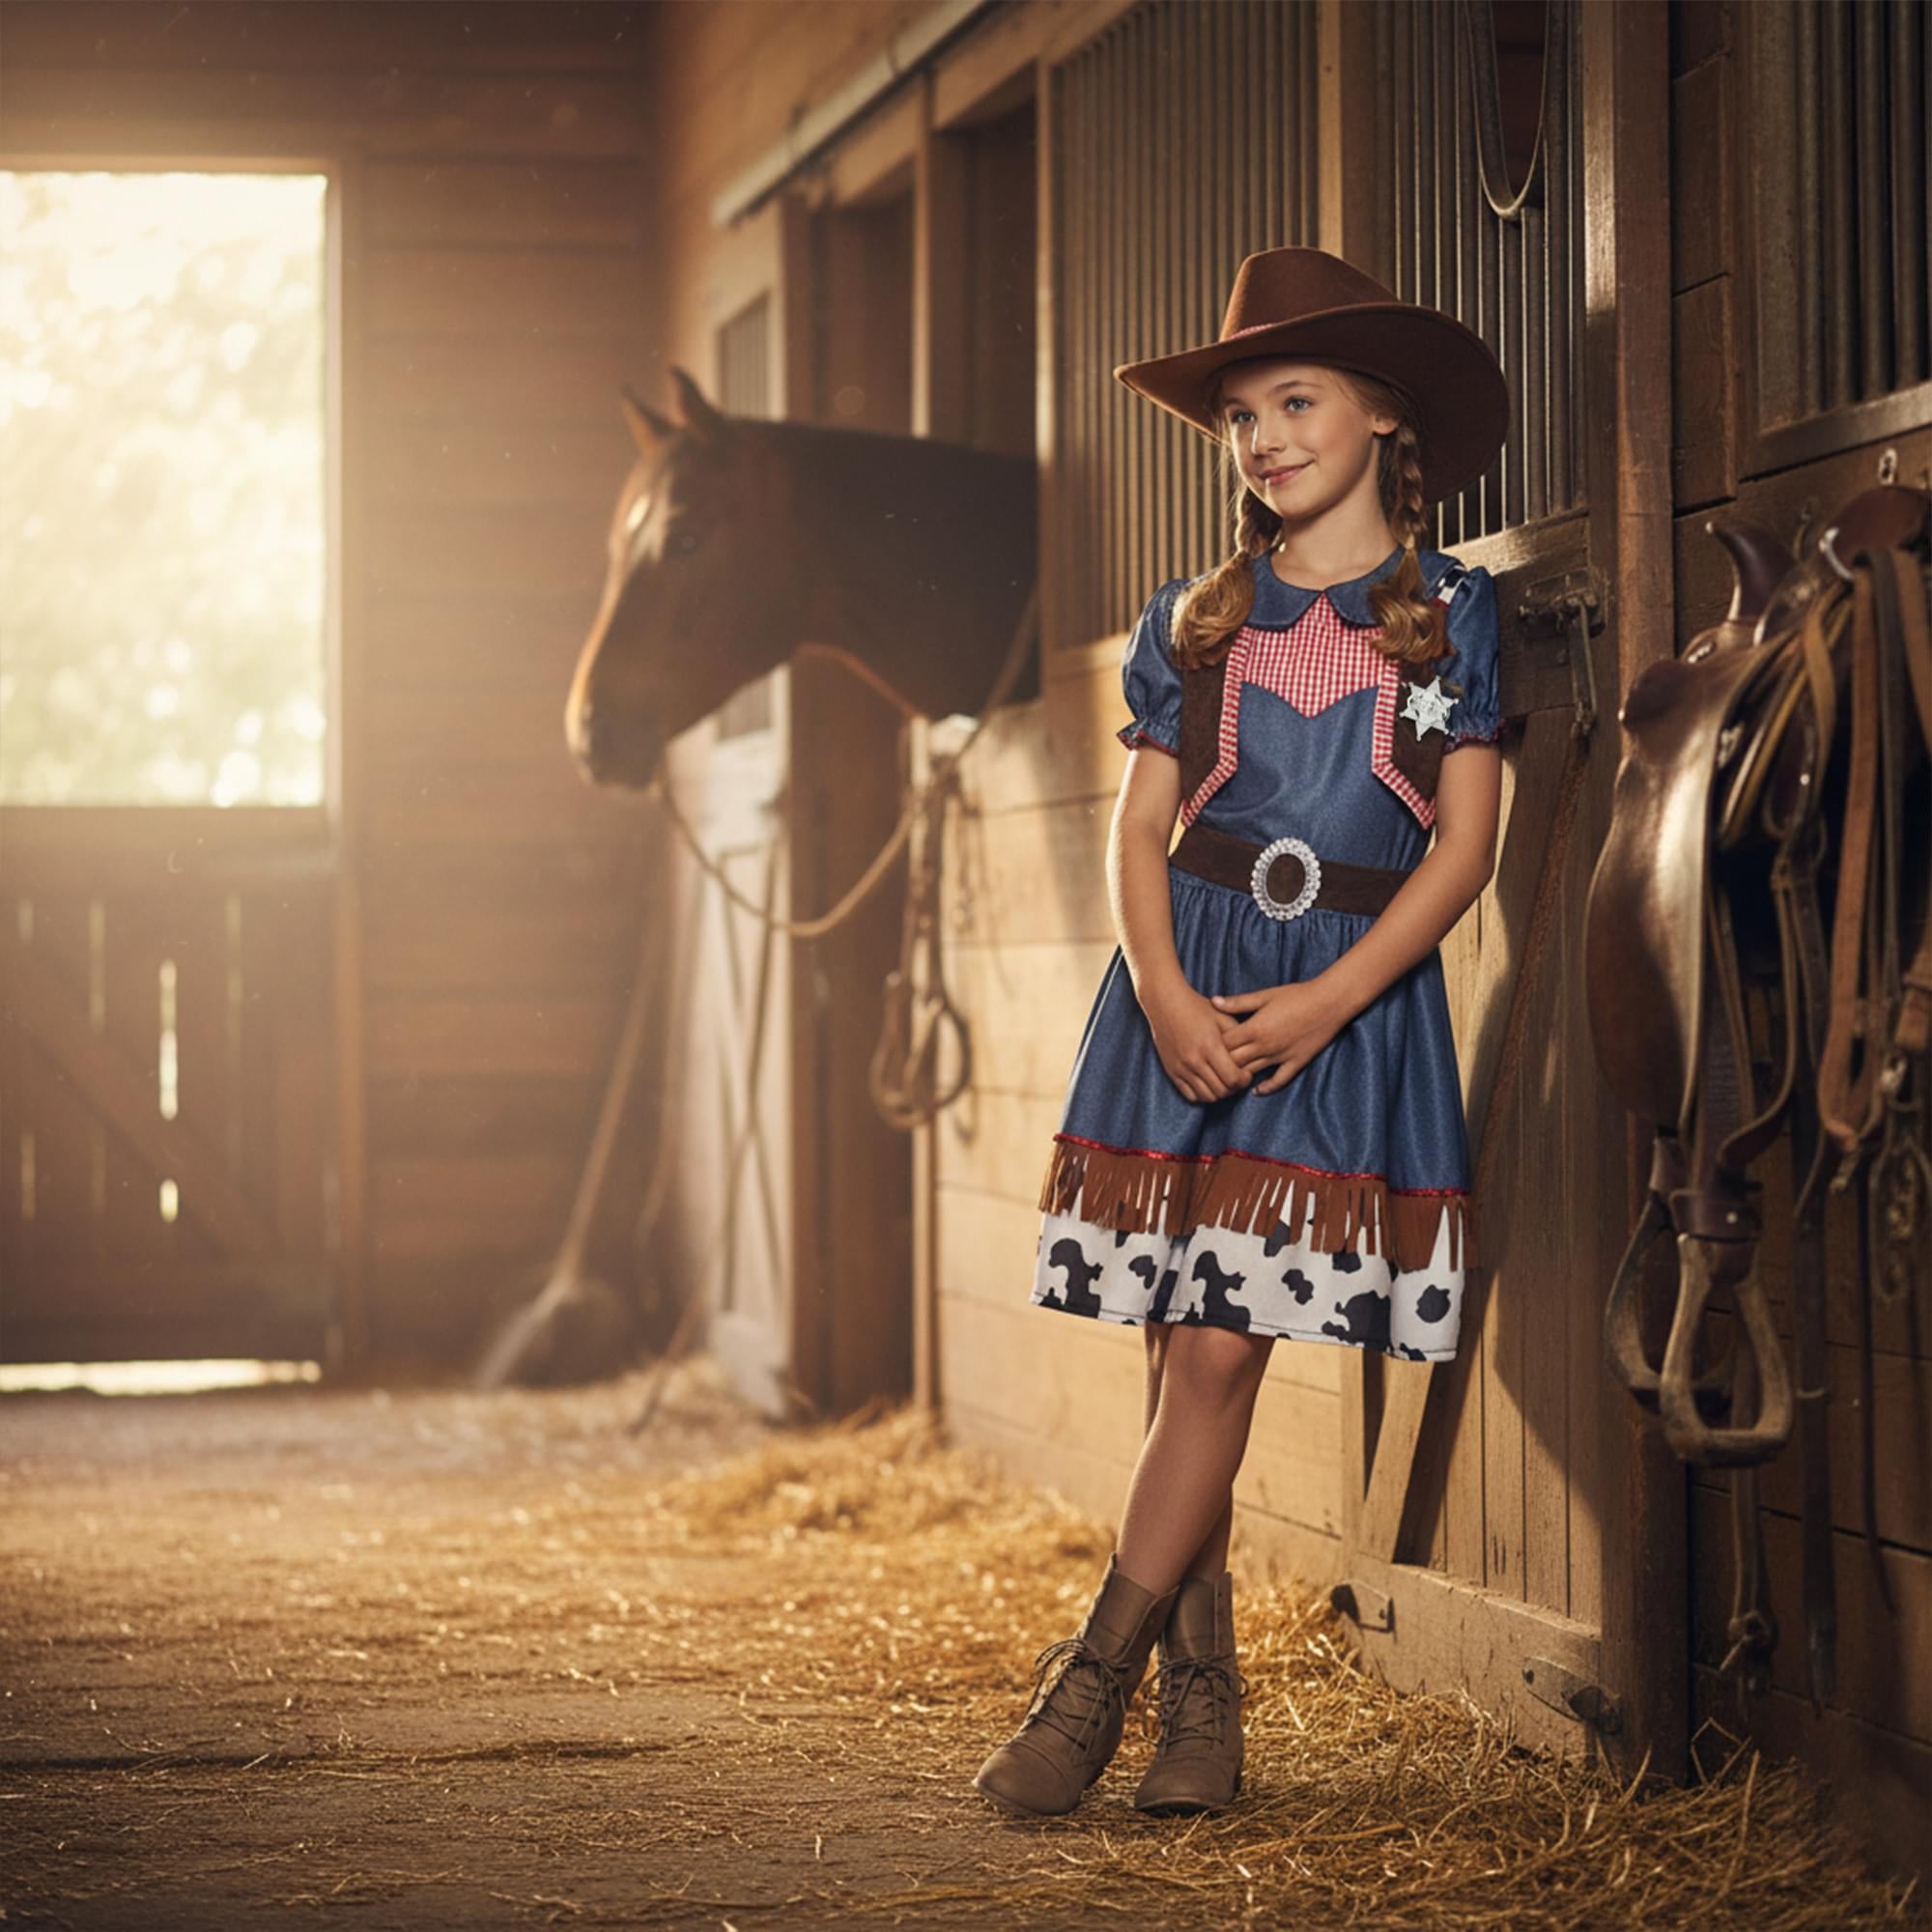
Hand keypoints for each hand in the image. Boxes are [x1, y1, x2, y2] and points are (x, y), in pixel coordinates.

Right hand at [1139, 980, 1252, 1103]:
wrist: (1166, 1003)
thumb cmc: (1198, 1008)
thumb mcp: (1223, 1018)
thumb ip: (1239, 1039)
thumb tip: (1251, 1058)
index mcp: (1210, 1046)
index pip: (1233, 1078)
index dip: (1244, 1080)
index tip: (1247, 1073)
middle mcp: (1194, 1060)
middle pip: (1221, 1091)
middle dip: (1234, 1088)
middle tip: (1237, 1079)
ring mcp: (1181, 1068)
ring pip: (1206, 1097)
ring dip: (1219, 1094)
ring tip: (1223, 1082)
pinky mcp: (1171, 1072)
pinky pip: (1190, 1095)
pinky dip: (1202, 1095)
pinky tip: (1208, 1084)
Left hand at [1209, 981, 1345, 1093]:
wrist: (1330, 1002)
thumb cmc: (1297, 995)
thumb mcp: (1265, 995)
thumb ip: (1238, 1002)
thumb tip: (1213, 1001)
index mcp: (1255, 1028)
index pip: (1224, 1044)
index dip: (1213, 1046)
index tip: (1207, 1044)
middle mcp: (1265, 1046)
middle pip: (1234, 1062)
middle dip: (1221, 1063)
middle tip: (1212, 1064)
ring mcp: (1281, 1056)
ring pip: (1251, 1073)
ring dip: (1238, 1077)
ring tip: (1227, 1078)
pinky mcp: (1296, 1062)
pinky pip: (1279, 1080)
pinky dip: (1266, 1088)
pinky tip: (1256, 1091)